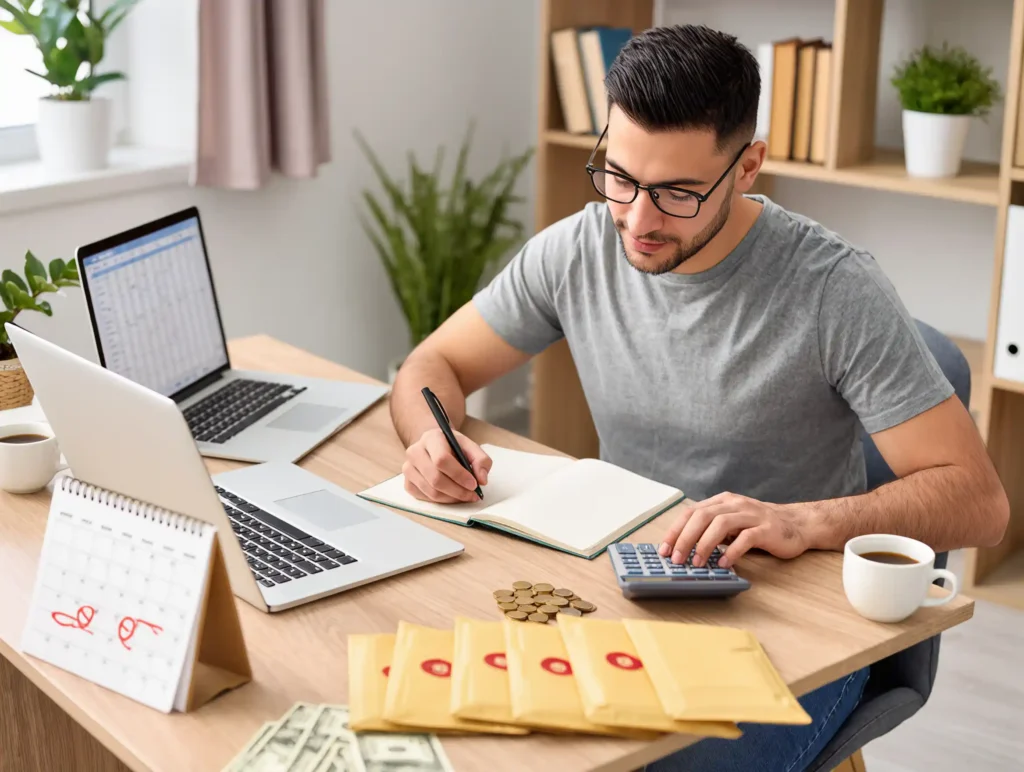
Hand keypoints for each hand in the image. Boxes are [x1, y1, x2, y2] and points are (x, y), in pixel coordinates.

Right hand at [402, 428, 491, 503]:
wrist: (434, 447)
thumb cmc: (453, 447)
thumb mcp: (470, 447)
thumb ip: (481, 460)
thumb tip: (481, 479)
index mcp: (431, 438)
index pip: (441, 459)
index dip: (459, 475)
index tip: (474, 484)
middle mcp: (415, 452)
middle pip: (435, 479)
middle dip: (458, 491)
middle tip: (472, 495)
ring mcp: (408, 468)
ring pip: (431, 492)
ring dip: (452, 498)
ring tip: (465, 496)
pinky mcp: (407, 483)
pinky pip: (425, 498)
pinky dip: (442, 501)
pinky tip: (452, 496)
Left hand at [657, 492, 812, 567]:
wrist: (796, 525)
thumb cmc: (759, 528)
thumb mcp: (731, 524)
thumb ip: (711, 531)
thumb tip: (683, 549)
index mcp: (722, 501)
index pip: (692, 512)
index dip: (676, 530)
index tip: (664, 549)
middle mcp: (735, 504)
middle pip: (703, 516)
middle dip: (685, 538)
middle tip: (677, 558)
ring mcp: (752, 515)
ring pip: (721, 524)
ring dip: (705, 544)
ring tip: (697, 563)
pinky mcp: (767, 529)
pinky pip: (746, 538)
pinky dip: (732, 551)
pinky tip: (724, 563)